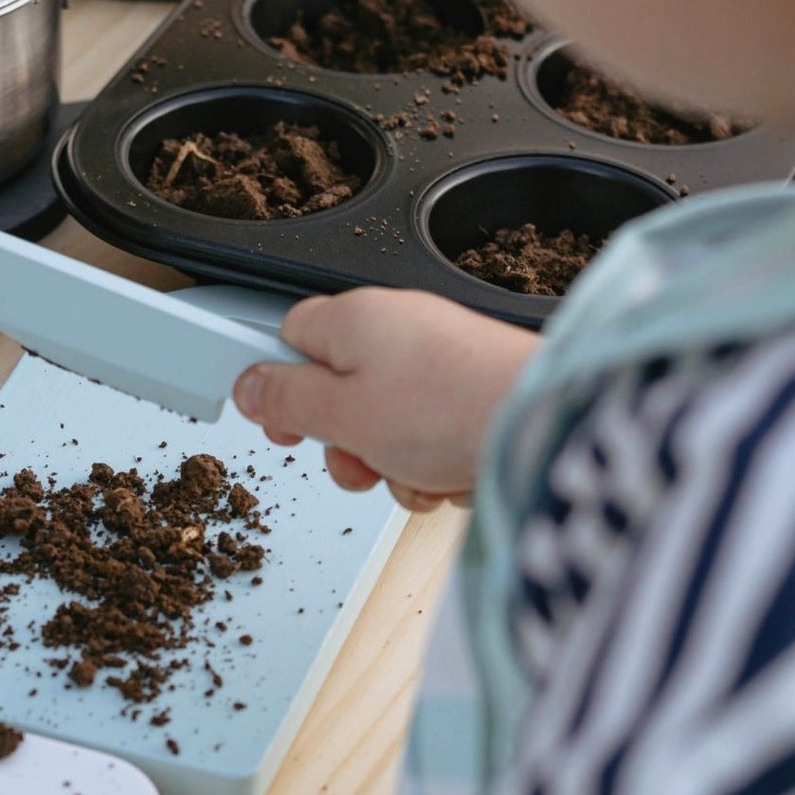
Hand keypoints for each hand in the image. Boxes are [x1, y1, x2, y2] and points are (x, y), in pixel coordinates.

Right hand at [233, 289, 535, 509]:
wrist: (547, 425)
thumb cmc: (450, 408)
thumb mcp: (341, 414)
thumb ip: (285, 400)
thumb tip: (247, 386)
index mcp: (356, 318)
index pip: (291, 336)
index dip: (280, 386)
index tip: (282, 425)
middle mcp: (401, 330)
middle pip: (341, 391)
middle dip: (346, 443)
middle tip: (362, 461)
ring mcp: (443, 362)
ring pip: (388, 424)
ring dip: (394, 465)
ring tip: (419, 473)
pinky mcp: (477, 394)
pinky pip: (433, 436)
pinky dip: (436, 464)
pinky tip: (453, 476)